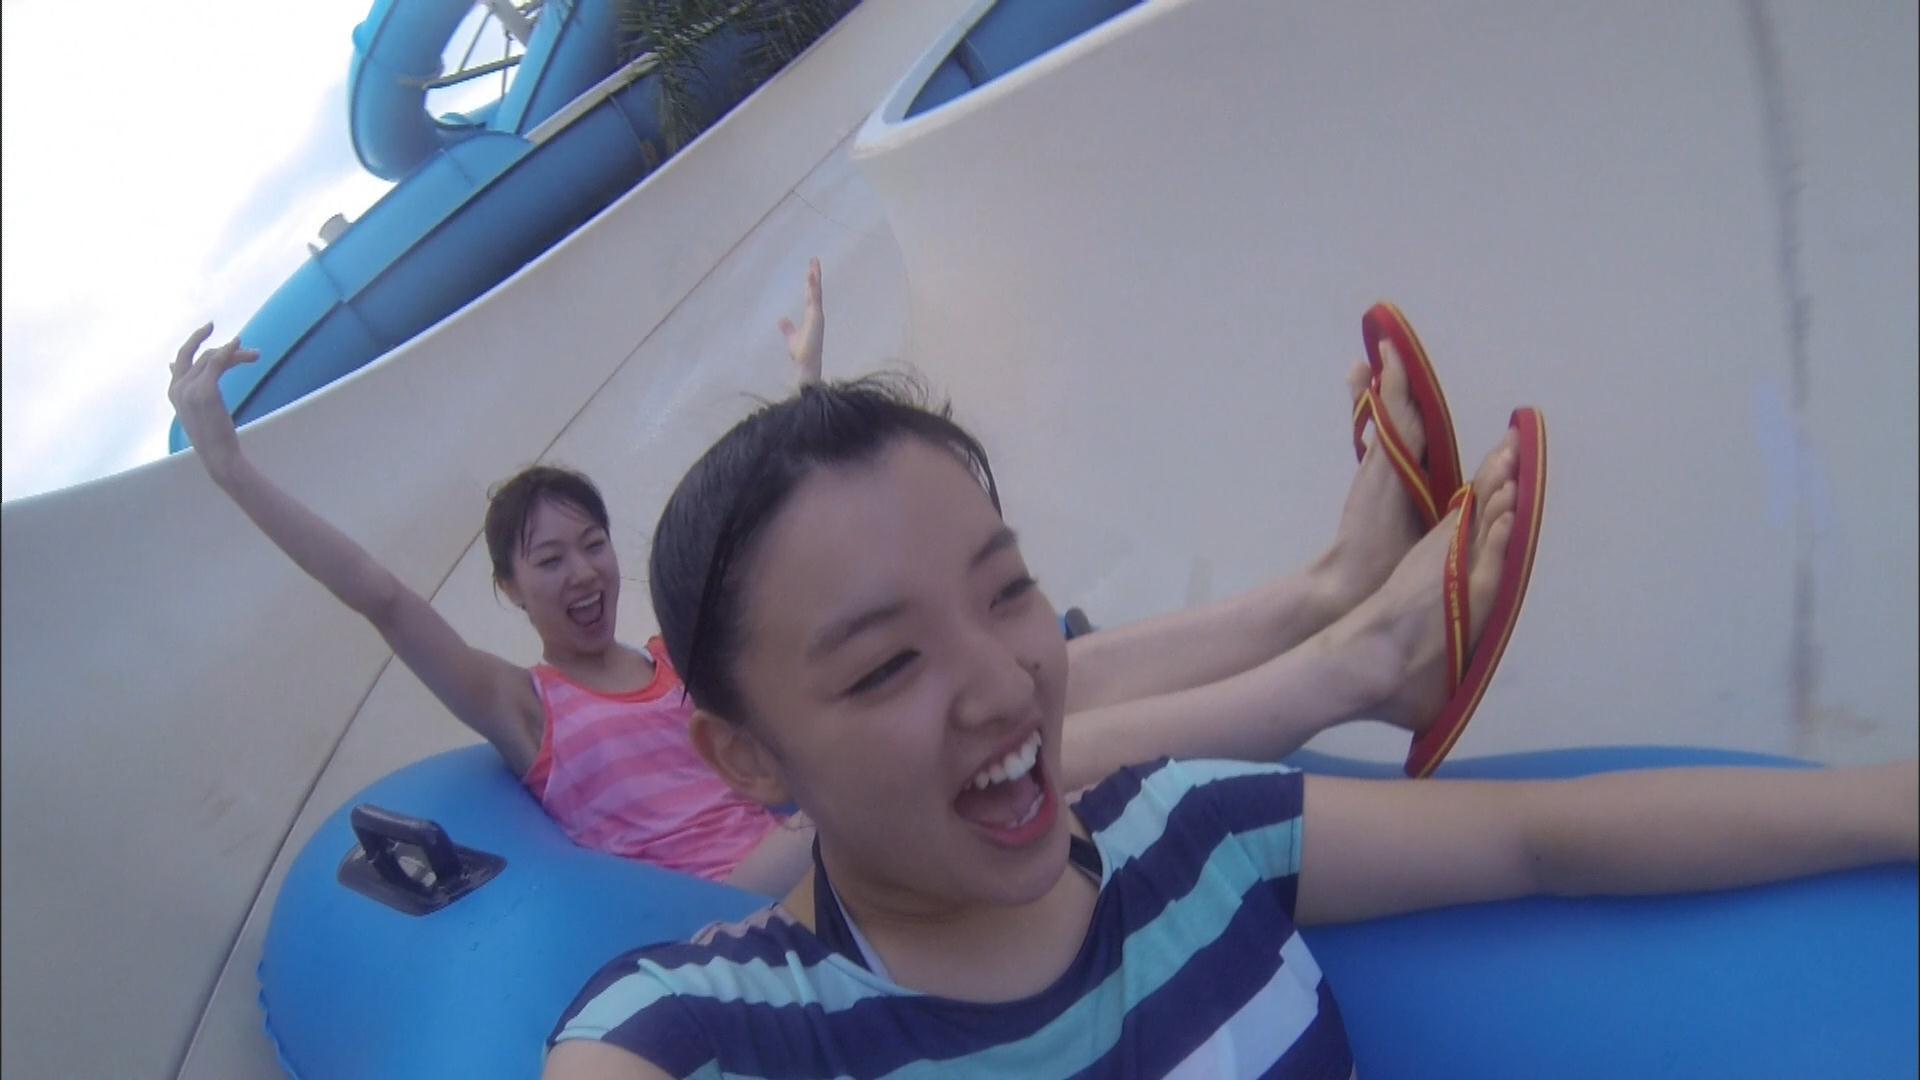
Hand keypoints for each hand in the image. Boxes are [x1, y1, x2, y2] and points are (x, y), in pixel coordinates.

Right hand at [168, 322, 259, 470]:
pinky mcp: (204, 391)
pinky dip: (229, 351)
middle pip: (200, 356)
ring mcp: (188, 389)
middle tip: (240, 340)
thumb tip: (170, 364)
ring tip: (256, 355)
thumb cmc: (213, 436)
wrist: (218, 456)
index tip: (209, 328)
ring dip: (236, 354)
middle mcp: (177, 388)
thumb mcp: (194, 409)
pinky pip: (217, 362)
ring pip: (213, 358)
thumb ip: (186, 387)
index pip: (183, 359)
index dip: (195, 341)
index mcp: (174, 391)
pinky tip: (239, 346)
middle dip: (219, 345)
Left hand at [777, 256, 824, 386]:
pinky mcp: (816, 317)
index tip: (811, 270)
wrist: (806, 364)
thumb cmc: (801, 353)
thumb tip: (781, 320)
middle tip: (814, 259)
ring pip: (816, 292)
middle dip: (815, 275)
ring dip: (815, 277)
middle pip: (815, 290)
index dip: (811, 283)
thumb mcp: (792, 337)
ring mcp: (817, 315)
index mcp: (811, 317)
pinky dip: (813, 287)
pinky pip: (814, 299)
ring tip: (813, 263)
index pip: (811, 295)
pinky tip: (811, 276)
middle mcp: (816, 314)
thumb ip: (788, 328)